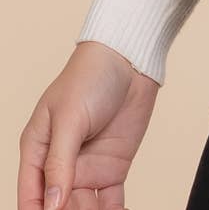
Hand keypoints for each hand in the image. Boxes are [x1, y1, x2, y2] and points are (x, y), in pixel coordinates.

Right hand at [18, 40, 159, 209]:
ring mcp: (87, 167)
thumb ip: (60, 163)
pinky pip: (110, 202)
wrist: (130, 60)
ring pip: (84, 209)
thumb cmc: (90, 76)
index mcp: (38, 149)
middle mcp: (60, 164)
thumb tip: (52, 205)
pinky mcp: (113, 167)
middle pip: (58, 207)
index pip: (31, 195)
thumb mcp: (69, 118)